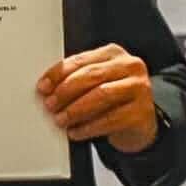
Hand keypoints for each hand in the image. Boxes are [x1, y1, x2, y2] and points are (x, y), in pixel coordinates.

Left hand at [38, 44, 156, 152]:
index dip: (58, 74)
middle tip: (49, 104)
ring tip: (60, 119)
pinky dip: (88, 127)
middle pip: (91, 76)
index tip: (43, 87)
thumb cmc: (111, 99)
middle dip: (65, 92)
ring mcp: (140, 88)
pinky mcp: (142, 112)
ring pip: (101, 96)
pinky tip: (76, 131)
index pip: (80, 60)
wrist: (139, 123)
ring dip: (75, 110)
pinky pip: (110, 119)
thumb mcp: (95, 83)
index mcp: (113, 54)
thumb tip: (46, 89)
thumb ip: (75, 79)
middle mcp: (130, 66)